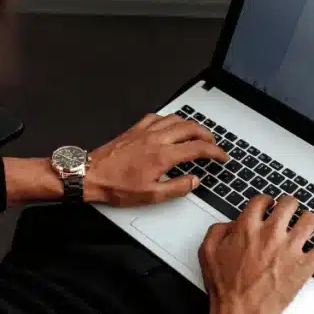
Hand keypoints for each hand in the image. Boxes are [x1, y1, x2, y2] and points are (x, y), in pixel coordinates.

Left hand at [84, 113, 228, 206]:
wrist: (91, 174)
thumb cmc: (116, 186)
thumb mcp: (150, 195)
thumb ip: (177, 188)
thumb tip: (194, 181)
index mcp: (163, 156)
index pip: (198, 148)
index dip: (215, 152)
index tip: (222, 156)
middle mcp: (156, 139)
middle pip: (191, 128)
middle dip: (207, 135)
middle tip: (213, 145)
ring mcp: (145, 131)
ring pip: (176, 119)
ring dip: (190, 125)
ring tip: (196, 134)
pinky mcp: (134, 129)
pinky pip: (157, 117)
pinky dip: (170, 120)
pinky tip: (170, 126)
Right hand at [198, 195, 313, 313]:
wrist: (242, 311)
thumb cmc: (226, 287)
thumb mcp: (207, 252)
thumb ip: (217, 231)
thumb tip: (229, 224)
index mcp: (247, 228)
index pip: (263, 200)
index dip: (267, 200)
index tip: (269, 204)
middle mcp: (271, 233)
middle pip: (289, 203)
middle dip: (289, 204)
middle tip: (290, 208)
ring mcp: (290, 248)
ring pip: (309, 220)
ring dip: (308, 219)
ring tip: (306, 223)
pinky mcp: (304, 265)